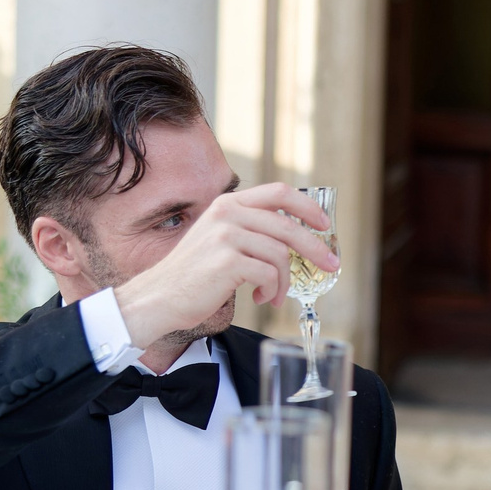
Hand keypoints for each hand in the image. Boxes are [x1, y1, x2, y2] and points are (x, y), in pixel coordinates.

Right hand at [110, 183, 330, 345]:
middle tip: (331, 265)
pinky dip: (271, 290)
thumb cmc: (194, 274)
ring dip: (283, 281)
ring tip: (272, 294)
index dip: (307, 207)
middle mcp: (227, 214)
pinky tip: (260, 297)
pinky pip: (269, 274)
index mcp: (228, 204)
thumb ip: (250, 230)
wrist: (159, 297)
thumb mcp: (220, 238)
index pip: (278, 192)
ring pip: (280, 254)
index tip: (324, 224)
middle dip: (315, 248)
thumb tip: (294, 237)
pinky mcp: (227, 262)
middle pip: (287, 226)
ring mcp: (226, 236)